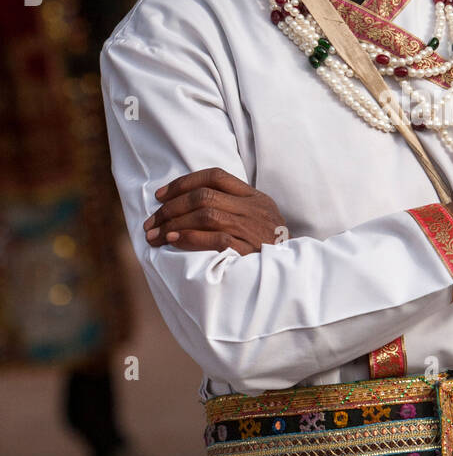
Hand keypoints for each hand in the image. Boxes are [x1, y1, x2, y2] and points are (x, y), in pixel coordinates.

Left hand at [143, 168, 287, 255]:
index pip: (215, 176)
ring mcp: (254, 229)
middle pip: (205, 196)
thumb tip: (189, 208)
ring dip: (174, 224)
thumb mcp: (259, 222)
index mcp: (256, 198)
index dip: (183, 182)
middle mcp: (255, 209)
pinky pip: (216, 238)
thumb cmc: (271, 252)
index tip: (159, 195)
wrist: (298, 279)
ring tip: (155, 236)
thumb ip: (234, 210)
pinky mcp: (251, 251)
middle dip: (171, 208)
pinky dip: (191, 238)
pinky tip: (174, 241)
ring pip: (206, 214)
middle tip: (151, 223)